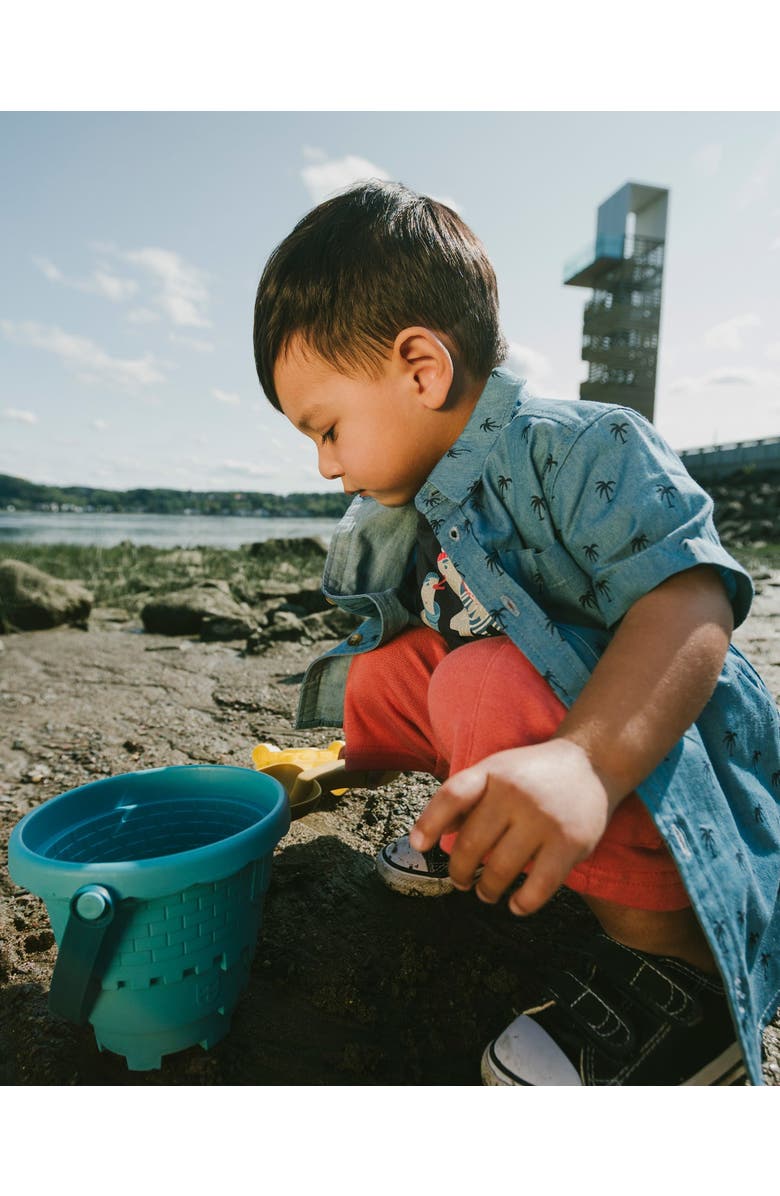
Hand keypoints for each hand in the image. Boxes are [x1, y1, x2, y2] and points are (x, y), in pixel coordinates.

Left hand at [409, 739, 621, 914]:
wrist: (594, 762)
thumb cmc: (535, 773)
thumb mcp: (497, 771)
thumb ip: (466, 798)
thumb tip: (430, 833)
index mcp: (493, 772)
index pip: (452, 795)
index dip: (429, 823)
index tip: (419, 846)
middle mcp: (515, 793)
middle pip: (471, 843)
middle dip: (459, 871)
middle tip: (460, 881)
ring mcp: (543, 818)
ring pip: (500, 869)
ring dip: (487, 890)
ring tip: (486, 892)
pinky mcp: (570, 842)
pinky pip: (539, 885)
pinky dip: (522, 903)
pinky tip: (516, 904)